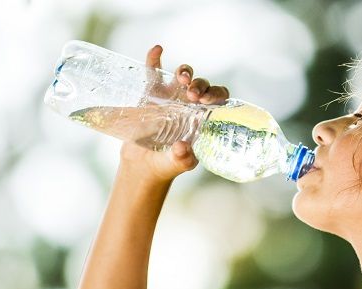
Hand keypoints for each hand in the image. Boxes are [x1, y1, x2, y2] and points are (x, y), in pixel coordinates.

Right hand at [119, 45, 230, 182]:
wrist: (142, 165)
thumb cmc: (167, 165)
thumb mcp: (177, 164)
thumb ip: (182, 159)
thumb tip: (181, 148)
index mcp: (204, 117)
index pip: (219, 99)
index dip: (216, 95)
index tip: (207, 100)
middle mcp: (190, 104)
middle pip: (202, 85)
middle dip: (201, 85)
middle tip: (193, 95)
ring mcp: (171, 97)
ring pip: (183, 76)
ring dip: (185, 72)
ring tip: (181, 79)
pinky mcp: (151, 95)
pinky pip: (154, 73)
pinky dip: (155, 60)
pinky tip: (157, 49)